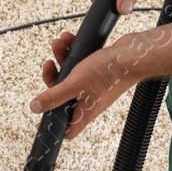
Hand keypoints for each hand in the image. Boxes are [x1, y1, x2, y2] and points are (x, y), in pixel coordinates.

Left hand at [29, 33, 146, 137]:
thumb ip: (54, 96)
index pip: (66, 129)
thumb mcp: (74, 84)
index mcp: (83, 112)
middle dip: (52, 78)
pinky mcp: (97, 72)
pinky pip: (79, 64)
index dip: (54, 125)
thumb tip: (36, 107)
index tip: (42, 116)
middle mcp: (88, 101)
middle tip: (49, 64)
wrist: (135, 53)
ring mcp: (93, 87)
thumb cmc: (110, 72)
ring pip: (69, 76)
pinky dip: (72, 53)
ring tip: (58, 44)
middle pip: (62, 97)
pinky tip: (69, 40)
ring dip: (61, 59)